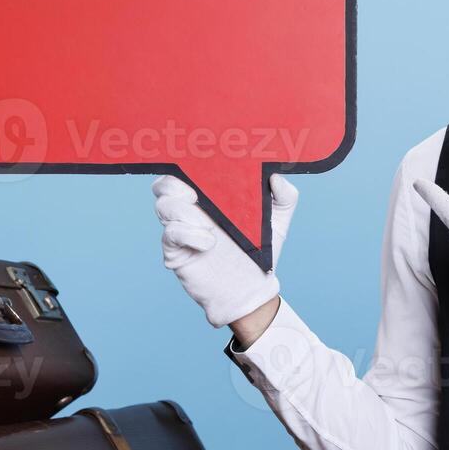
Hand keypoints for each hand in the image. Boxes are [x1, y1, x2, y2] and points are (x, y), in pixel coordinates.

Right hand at [153, 174, 298, 327]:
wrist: (251, 289)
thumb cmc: (259, 251)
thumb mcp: (278, 221)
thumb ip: (285, 196)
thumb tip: (276, 176)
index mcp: (210, 194)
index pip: (187, 169)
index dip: (186, 161)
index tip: (200, 160)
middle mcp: (191, 208)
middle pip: (164, 184)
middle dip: (174, 183)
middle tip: (195, 193)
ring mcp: (181, 229)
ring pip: (163, 206)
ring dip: (184, 211)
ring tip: (209, 225)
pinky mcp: (175, 251)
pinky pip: (171, 234)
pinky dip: (189, 234)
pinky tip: (208, 243)